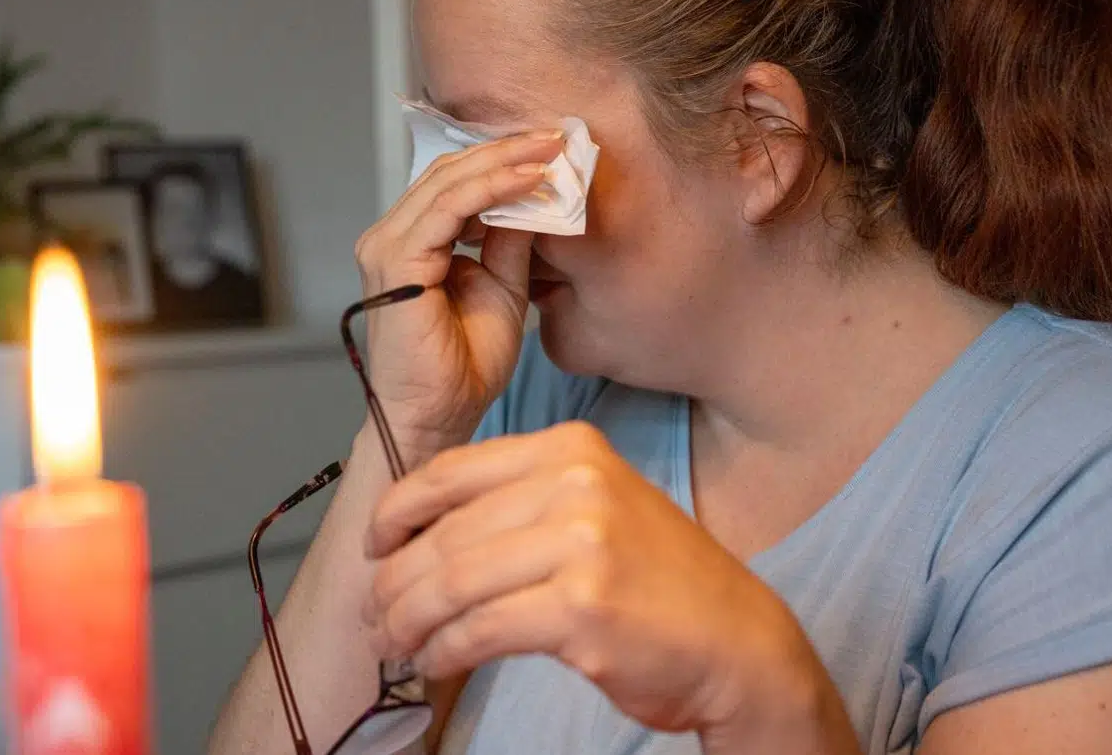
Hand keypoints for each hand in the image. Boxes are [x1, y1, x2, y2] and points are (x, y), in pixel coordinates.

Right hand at [352, 131, 565, 461]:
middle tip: (555, 135)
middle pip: (448, 172)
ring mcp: (387, 246)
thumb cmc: (463, 367)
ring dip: (503, 162)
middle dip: (505, 150)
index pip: (453, 184)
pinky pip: (448, 209)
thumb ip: (511, 242)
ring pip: (448, 182)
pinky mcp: (396, 261)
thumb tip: (536, 196)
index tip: (550, 148)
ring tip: (550, 150)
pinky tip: (529, 181)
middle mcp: (390, 238)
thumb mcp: (503, 289)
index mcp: (411, 244)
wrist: (437, 416)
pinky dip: (492, 189)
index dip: (501, 161)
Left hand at [362, 422, 847, 749]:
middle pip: (445, 533)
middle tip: (375, 615)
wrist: (737, 640)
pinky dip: (444, 650)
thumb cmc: (659, 582)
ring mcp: (580, 542)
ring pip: (452, 583)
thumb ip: (520, 503)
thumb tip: (421, 531)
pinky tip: (435, 662)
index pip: (451, 472)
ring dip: (409, 621)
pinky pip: (479, 629)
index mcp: (571, 449)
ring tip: (395, 644)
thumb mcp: (596, 509)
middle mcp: (575, 483)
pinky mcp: (580, 606)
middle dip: (394, 582)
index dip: (396, 512)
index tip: (374, 545)